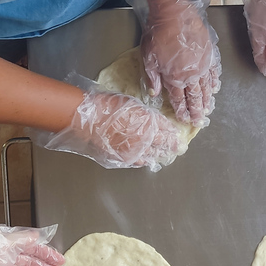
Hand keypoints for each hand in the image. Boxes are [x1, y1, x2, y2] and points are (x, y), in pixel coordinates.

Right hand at [37, 89, 181, 171]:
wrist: (87, 118)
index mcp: (148, 123)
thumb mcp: (132, 105)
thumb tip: (154, 121)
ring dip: (160, 154)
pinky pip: (138, 161)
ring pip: (153, 155)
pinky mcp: (122, 157)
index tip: (177, 136)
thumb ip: (146, 115)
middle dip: (171, 146)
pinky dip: (144, 160)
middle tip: (178, 148)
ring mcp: (134, 150)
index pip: (167, 130)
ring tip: (165, 155)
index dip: (173, 134)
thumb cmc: (107, 106)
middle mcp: (144, 139)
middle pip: (164, 145)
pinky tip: (148, 160)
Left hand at [123, 0, 220, 126]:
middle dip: (198, 110)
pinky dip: (215, 81)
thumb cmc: (158, 34)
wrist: (175, 13)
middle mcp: (192, 75)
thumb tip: (155, 94)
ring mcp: (203, 65)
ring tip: (209, 108)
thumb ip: (153, 78)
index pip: (179, 99)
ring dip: (208, 99)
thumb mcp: (148, 58)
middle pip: (195, 97)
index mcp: (175, 78)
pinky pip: (214, 72)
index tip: (185, 119)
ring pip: (206, 87)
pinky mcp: (210, 55)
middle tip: (201, 121)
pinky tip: (216, 87)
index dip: (182, 110)